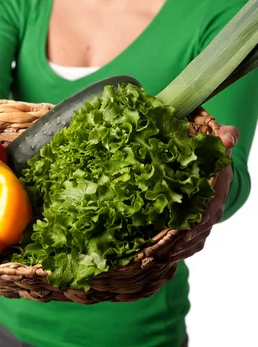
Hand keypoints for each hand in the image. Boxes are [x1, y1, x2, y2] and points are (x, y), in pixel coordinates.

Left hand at [170, 124, 239, 262]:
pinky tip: (168, 257)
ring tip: (164, 256)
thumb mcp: (220, 136)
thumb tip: (227, 138)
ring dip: (182, 249)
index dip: (200, 219)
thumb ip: (227, 135)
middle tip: (168, 248)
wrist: (212, 158)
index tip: (186, 231)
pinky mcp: (198, 222)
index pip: (212, 206)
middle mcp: (215, 204)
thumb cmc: (212, 148)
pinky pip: (193, 242)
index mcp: (220, 185)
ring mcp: (207, 216)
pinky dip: (182, 250)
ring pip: (198, 238)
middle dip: (186, 240)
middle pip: (203, 227)